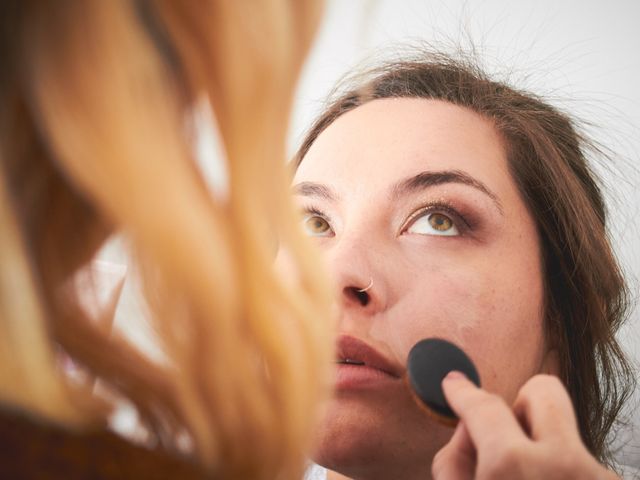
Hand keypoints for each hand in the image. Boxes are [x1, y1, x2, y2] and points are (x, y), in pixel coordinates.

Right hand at [432, 372, 618, 479]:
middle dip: (521, 401)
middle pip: (545, 390)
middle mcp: (567, 466)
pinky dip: (560, 474)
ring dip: (542, 450)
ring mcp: (597, 478)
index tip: (456, 384)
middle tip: (507, 434)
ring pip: (564, 435)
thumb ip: (453, 461)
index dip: (462, 391)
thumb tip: (465, 430)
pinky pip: (580, 464)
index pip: (484, 405)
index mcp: (515, 468)